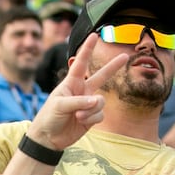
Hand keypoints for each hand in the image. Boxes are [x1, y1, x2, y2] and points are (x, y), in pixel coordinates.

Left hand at [24, 34, 128, 150]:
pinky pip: (100, 115)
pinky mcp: (92, 117)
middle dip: (113, 67)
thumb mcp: (60, 106)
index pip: (81, 63)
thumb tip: (97, 102)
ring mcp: (88, 104)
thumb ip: (79, 102)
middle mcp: (82, 91)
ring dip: (90, 110)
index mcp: (71, 83)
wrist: (48, 138)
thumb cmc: (49, 117)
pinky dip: (91, 119)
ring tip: (77, 116)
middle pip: (101, 76)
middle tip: (125, 56)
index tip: (94, 35)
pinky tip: (81, 122)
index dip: (87, 49)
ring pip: (101, 102)